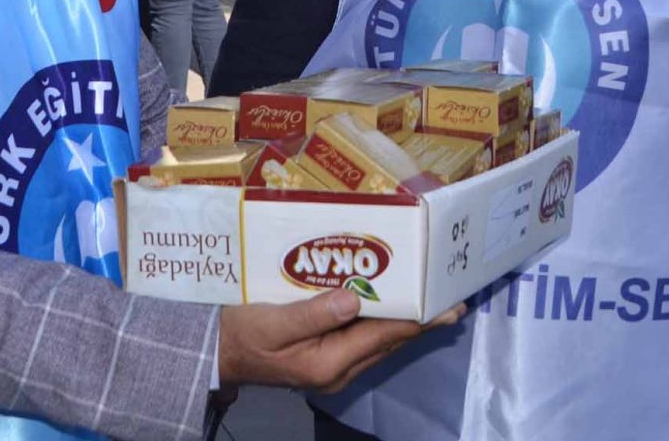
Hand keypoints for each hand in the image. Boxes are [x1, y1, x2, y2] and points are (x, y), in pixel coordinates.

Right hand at [217, 290, 459, 393]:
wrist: (216, 354)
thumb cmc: (240, 334)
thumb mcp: (272, 322)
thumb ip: (313, 313)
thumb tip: (354, 300)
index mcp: (329, 363)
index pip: (384, 335)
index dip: (419, 319)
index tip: (449, 307)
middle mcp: (338, 371)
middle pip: (389, 340)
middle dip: (422, 321)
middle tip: (452, 298)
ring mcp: (333, 369)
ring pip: (379, 341)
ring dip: (405, 321)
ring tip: (432, 301)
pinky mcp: (326, 360)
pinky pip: (364, 340)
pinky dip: (383, 322)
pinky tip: (393, 307)